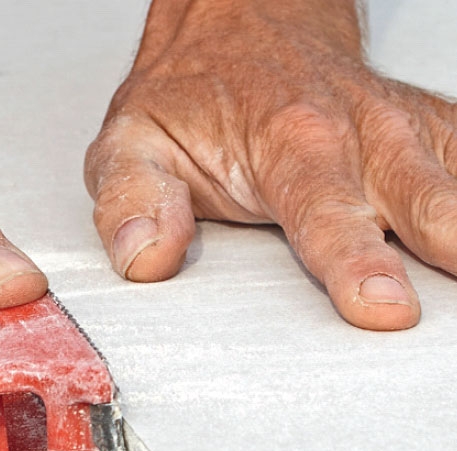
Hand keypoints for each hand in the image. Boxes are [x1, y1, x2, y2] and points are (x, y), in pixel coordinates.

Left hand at [85, 0, 456, 329]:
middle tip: (445, 314)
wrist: (238, 24)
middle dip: (452, 248)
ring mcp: (404, 130)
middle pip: (425, 201)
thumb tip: (144, 258)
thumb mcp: (133, 143)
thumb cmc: (192, 92)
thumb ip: (133, 201)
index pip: (328, 214)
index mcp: (290, 141)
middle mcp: (361, 132)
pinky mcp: (429, 133)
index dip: (357, 264)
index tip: (384, 308)